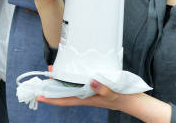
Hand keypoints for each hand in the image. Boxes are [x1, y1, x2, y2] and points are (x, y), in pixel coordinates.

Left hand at [39, 82, 171, 121]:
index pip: (65, 100)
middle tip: (45, 76)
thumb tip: (90, 80)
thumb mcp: (114, 93)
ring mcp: (91, 92)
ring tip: (55, 72)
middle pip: (65, 93)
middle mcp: (86, 96)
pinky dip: (74, 79)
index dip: (51, 99)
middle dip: (54, 87)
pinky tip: (74, 73)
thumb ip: (103, 88)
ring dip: (63, 82)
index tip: (39, 96)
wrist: (136, 102)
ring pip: (72, 88)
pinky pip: (81, 84)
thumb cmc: (124, 98)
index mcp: (87, 99)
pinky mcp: (97, 87)